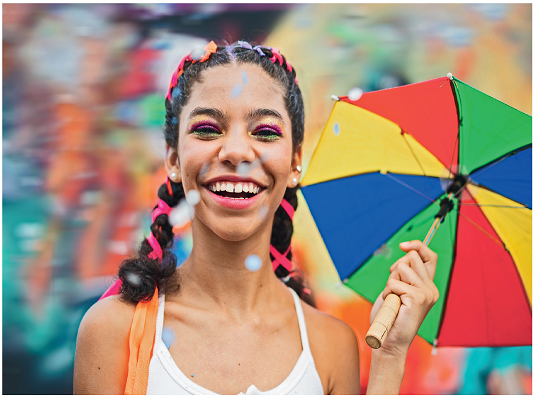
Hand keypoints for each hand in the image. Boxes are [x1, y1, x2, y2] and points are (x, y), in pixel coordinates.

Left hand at [369, 240, 438, 356]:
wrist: (389, 342)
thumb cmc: (390, 317)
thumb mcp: (397, 290)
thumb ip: (404, 273)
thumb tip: (405, 250)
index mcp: (428, 286)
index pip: (430, 256)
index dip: (417, 245)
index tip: (402, 245)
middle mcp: (431, 289)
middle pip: (412, 257)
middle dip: (396, 267)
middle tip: (393, 288)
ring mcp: (426, 293)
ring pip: (402, 268)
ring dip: (390, 282)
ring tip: (393, 300)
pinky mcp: (417, 298)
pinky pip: (395, 282)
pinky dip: (388, 292)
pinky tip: (392, 306)